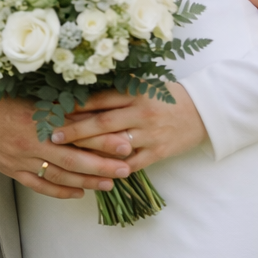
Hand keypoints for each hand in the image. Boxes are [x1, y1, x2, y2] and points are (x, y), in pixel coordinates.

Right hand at [0, 97, 131, 199]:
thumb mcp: (26, 99)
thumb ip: (55, 106)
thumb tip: (87, 107)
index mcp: (36, 120)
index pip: (76, 132)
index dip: (102, 139)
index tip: (125, 143)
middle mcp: (32, 142)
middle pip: (73, 157)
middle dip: (102, 165)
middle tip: (126, 169)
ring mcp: (22, 159)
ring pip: (59, 174)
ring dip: (86, 180)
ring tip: (109, 183)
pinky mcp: (12, 170)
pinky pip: (39, 185)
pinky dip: (60, 191)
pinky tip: (77, 193)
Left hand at [47, 85, 206, 171]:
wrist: (204, 111)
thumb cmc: (169, 95)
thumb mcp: (145, 85)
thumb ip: (120, 89)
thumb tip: (85, 90)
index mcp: (135, 93)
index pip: (100, 100)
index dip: (75, 106)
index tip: (54, 110)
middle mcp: (141, 113)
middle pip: (102, 123)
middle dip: (75, 130)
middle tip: (53, 136)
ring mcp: (150, 134)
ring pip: (114, 145)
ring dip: (90, 151)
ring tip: (69, 155)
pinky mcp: (158, 152)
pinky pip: (132, 163)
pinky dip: (113, 168)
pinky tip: (96, 172)